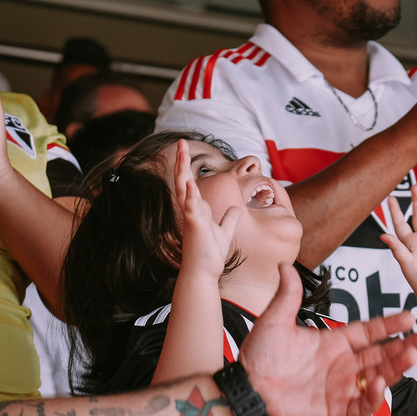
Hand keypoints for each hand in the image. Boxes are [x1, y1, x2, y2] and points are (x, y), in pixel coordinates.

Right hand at [174, 139, 240, 282]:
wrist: (204, 272)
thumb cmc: (210, 253)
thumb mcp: (225, 231)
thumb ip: (230, 219)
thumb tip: (236, 209)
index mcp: (198, 209)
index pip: (192, 183)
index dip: (188, 167)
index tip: (185, 150)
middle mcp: (192, 210)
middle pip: (184, 180)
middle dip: (181, 161)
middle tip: (180, 141)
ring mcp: (191, 217)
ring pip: (184, 189)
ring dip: (182, 170)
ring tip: (180, 152)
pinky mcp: (193, 226)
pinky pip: (190, 208)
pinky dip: (190, 195)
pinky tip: (189, 183)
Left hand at [241, 264, 416, 415]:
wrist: (245, 393)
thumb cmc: (258, 359)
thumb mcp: (274, 322)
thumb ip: (287, 296)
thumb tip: (285, 265)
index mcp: (334, 342)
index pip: (370, 332)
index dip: (390, 325)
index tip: (409, 315)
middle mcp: (343, 365)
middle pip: (382, 354)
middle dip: (406, 346)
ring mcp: (342, 388)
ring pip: (379, 377)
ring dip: (397, 367)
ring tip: (411, 356)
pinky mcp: (336, 411)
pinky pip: (362, 406)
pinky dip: (374, 396)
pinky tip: (380, 382)